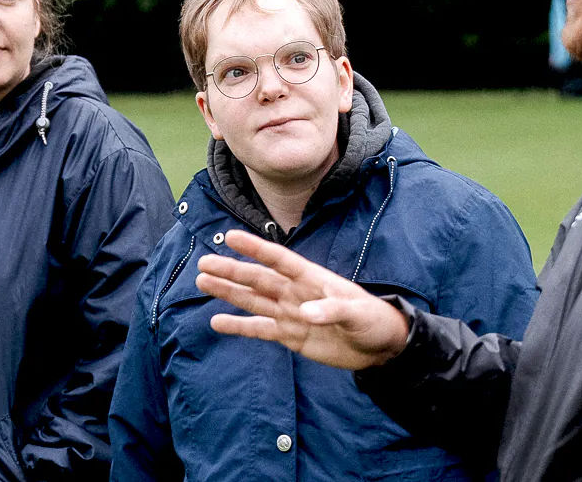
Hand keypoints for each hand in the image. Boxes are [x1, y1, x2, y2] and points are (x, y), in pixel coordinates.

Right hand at [195, 229, 409, 369]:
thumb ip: (332, 310)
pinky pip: (260, 329)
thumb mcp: (357, 313)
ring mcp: (290, 313)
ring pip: (253, 301)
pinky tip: (217, 322)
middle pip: (258, 280)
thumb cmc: (372, 319)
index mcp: (311, 278)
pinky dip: (238, 327)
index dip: (256, 248)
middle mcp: (295, 292)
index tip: (232, 236)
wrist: (379, 345)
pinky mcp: (290, 335)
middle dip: (231, 272)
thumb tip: (304, 313)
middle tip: (203, 264)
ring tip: (203, 282)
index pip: (280, 259)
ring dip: (229, 292)